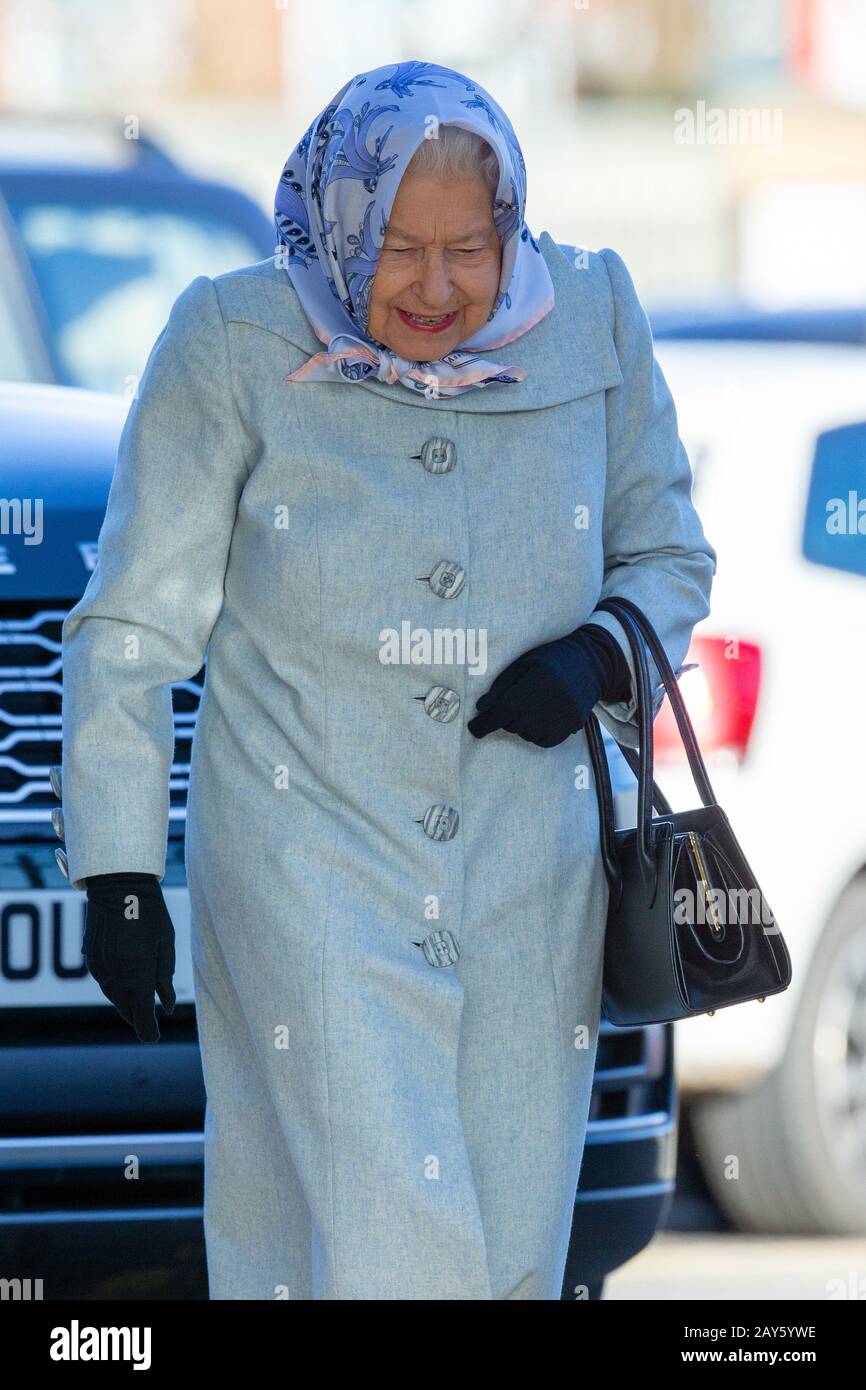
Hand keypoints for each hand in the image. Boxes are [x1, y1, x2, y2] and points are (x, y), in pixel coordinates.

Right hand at [83, 872, 175, 1042]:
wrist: (118, 886)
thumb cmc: (150, 913)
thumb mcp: (165, 944)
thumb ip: (165, 978)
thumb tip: (165, 1007)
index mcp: (138, 976)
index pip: (142, 1018)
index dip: (148, 1031)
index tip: (154, 1037)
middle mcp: (116, 978)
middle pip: (127, 1011)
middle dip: (138, 1017)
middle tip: (149, 1020)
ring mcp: (100, 970)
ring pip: (114, 998)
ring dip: (127, 1001)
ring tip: (139, 998)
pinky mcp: (91, 961)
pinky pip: (105, 983)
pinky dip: (116, 986)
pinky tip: (126, 978)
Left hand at [467, 623, 630, 747]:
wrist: (589, 664)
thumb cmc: (550, 659)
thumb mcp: (523, 664)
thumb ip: (501, 686)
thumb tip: (481, 708)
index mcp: (537, 681)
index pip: (504, 710)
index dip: (485, 722)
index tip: (473, 728)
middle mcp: (552, 701)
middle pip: (513, 724)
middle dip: (505, 717)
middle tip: (513, 702)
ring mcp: (564, 716)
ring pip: (527, 735)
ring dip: (521, 725)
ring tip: (530, 706)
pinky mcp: (572, 725)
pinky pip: (544, 741)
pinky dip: (535, 733)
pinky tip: (540, 717)